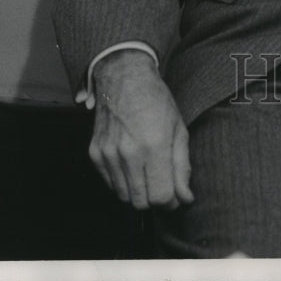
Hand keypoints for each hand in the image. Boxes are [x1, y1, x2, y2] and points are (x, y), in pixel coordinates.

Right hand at [89, 49, 194, 209]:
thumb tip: (185, 198)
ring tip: (148, 169)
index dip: (171, 201)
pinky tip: (132, 163)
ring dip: (138, 191)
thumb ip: (182, 167)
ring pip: (124, 197)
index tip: (176, 194)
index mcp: (154, 145)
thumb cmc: (156, 101)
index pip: (160, 197)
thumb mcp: (178, 129)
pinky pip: (111, 184)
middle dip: (155, 198)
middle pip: (141, 203)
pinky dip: (123, 182)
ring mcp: (108, 154)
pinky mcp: (95, 154)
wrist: (124, 78)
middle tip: (163, 183)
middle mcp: (128, 153)